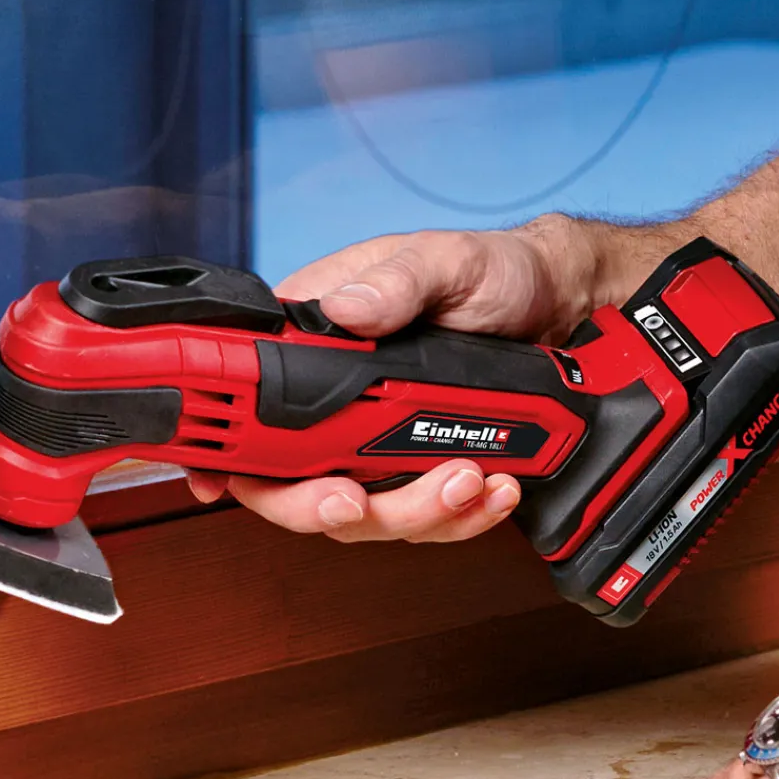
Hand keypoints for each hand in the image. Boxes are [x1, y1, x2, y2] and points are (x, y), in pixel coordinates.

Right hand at [186, 220, 603, 542]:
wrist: (562, 307)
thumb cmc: (494, 271)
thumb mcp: (448, 261)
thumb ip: (398, 282)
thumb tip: (347, 310)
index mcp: (321, 338)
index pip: (251, 402)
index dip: (224, 453)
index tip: (216, 485)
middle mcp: (341, 397)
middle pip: (293, 481)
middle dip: (321, 506)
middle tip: (351, 501)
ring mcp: (380, 441)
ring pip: (366, 511)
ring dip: (413, 512)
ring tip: (466, 479)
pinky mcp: (424, 466)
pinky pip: (426, 516)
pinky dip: (460, 516)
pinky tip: (492, 491)